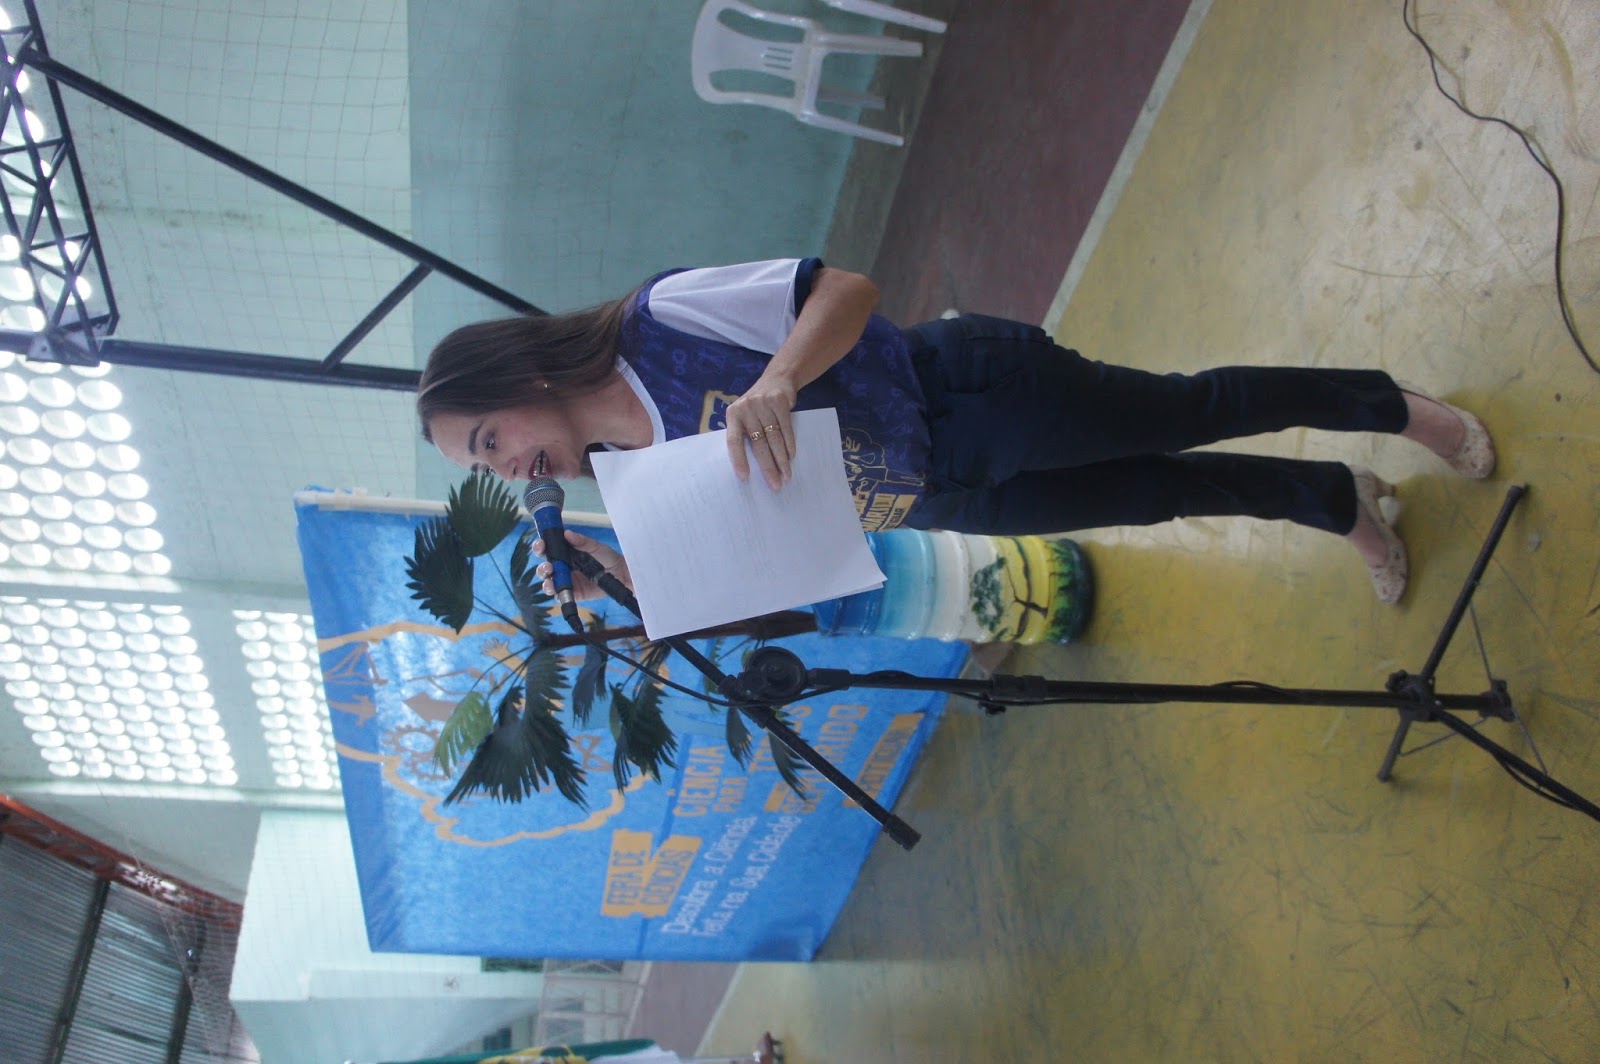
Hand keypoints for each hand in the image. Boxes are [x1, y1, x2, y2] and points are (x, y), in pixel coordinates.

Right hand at [533, 529, 631, 600]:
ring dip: (546, 580)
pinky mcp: (574, 593)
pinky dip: (556, 593)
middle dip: (542, 567)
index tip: (540, 545)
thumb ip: (581, 541)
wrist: (621, 572)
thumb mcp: (594, 546)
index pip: (548, 550)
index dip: (541, 547)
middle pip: (545, 568)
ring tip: (550, 577)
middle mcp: (563, 567)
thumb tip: (567, 533)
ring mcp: (568, 581)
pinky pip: (560, 595)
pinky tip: (556, 589)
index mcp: (565, 554)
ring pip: (549, 582)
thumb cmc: (607, 556)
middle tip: (548, 566)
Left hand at [725, 373, 797, 489]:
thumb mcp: (746, 414)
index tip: (745, 477)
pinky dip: (789, 444)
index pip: (733, 440)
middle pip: (758, 443)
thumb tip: (750, 467)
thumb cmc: (758, 405)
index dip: (738, 459)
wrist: (777, 379)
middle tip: (775, 484)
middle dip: (767, 467)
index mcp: (733, 414)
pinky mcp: (779, 401)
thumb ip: (745, 433)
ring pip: (773, 438)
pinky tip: (791, 457)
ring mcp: (762, 404)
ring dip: (781, 460)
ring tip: (786, 475)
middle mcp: (746, 408)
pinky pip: (786, 428)